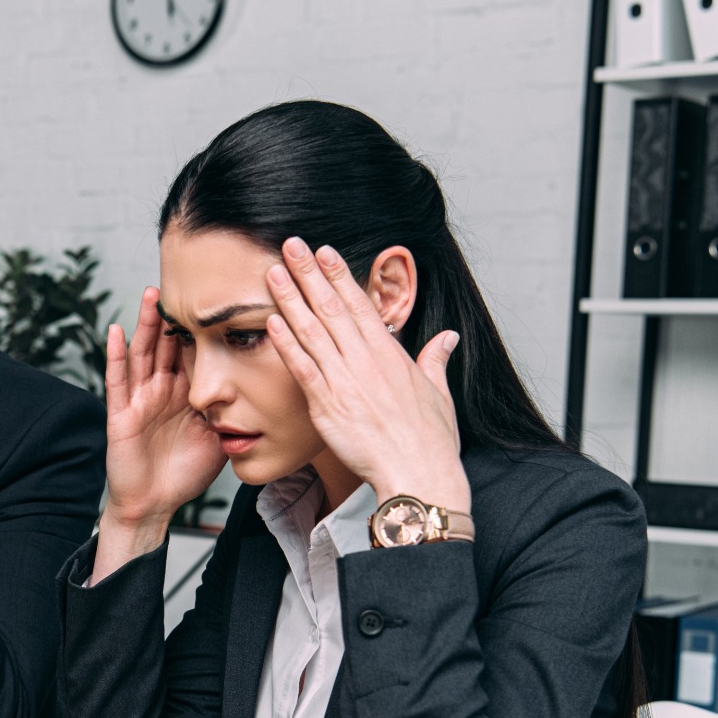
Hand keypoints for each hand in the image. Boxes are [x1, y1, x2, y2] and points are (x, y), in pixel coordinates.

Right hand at [91, 287, 225, 582]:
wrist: (155, 504)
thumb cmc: (184, 472)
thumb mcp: (219, 436)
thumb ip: (236, 412)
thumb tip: (272, 396)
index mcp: (186, 393)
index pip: (196, 351)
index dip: (205, 326)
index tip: (221, 296)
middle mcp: (162, 389)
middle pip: (169, 344)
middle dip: (175, 313)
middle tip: (186, 279)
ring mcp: (141, 399)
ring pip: (144, 353)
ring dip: (146, 323)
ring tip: (152, 294)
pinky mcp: (122, 414)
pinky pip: (118, 380)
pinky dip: (115, 355)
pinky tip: (116, 331)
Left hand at [265, 238, 470, 511]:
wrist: (419, 473)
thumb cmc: (430, 441)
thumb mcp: (439, 393)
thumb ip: (435, 360)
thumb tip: (447, 338)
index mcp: (390, 354)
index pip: (360, 304)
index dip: (340, 275)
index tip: (324, 251)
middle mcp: (366, 360)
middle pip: (332, 307)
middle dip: (310, 273)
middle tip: (290, 243)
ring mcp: (345, 380)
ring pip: (312, 331)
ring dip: (291, 299)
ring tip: (274, 271)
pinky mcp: (328, 405)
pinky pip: (302, 368)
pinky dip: (286, 343)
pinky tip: (270, 321)